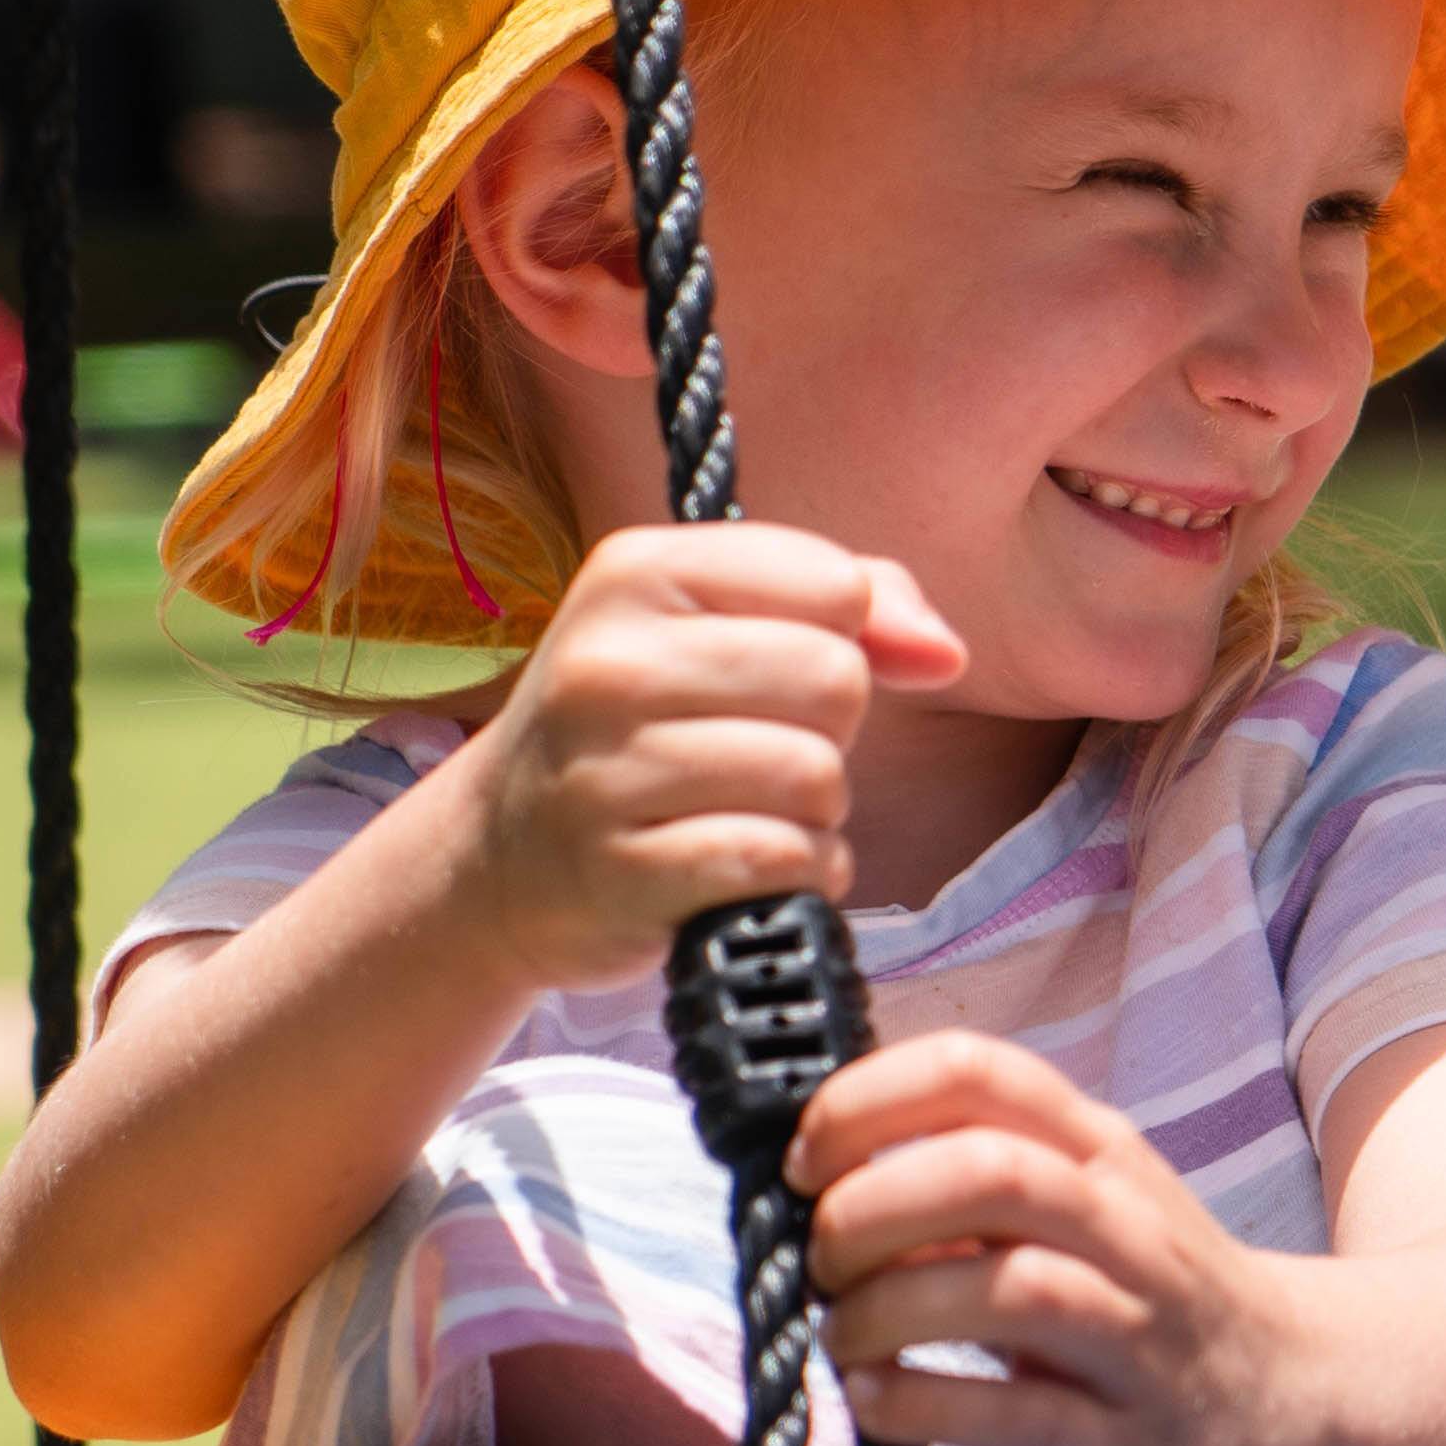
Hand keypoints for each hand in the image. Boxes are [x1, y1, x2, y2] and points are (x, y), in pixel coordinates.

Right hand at [444, 522, 963, 993]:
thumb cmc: (645, 727)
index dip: (842, 640)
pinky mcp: (622, 872)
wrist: (501, 852)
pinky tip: (749, 870)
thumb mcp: (726, 627)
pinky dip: (798, 875)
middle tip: (760, 753)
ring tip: (748, 813)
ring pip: (817, 777)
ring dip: (815, 814)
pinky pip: (784, 860)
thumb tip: (944, 652)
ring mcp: (604, 771)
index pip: (835, 584)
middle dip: (829, 731)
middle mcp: (609, 662)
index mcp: (636, 571)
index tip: (779, 675)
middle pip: (837, 681)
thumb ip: (862, 605)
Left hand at [797, 1033, 1329, 1445]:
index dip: (862, 1104)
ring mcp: (1138, 1337)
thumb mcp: (1081, 1212)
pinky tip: (878, 1403)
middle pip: (988, 1171)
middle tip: (822, 1261)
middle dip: (868, 1210)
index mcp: (1098, 1153)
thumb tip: (822, 1187)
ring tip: (845, 1337)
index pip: (976, 1072)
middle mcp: (1126, 1230)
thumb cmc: (1154, 1299)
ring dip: (890, 1309)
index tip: (804, 1163)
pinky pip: (1018, 1414)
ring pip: (1011, 1287)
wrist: (1303, 1397)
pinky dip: (922, 1404)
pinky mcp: (1127, 1441)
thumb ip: (970, 1191)